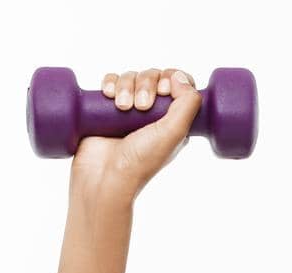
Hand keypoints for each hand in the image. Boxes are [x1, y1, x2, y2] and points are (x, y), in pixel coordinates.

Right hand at [70, 66, 202, 199]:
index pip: (179, 84)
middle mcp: (152, 114)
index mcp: (174, 120)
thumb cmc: (141, 161)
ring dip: (126, 85)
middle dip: (146, 84)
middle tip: (141, 107)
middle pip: (153, 76)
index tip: (163, 91)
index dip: (172, 79)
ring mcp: (129, 110)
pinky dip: (110, 83)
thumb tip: (180, 77)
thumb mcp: (174, 133)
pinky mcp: (106, 108)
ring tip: (122, 107)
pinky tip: (109, 95)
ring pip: (131, 76)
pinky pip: (110, 81)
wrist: (104, 177)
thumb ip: (187, 104)